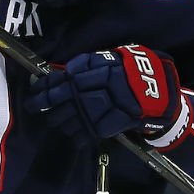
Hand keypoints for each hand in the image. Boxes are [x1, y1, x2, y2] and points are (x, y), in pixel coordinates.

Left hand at [25, 45, 182, 143]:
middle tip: (36, 108)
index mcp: (95, 71)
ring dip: (59, 121)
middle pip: (61, 102)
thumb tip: (62, 73)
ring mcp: (102, 110)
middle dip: (46, 106)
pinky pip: (86, 134)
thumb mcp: (110, 58)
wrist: (159, 92)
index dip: (44, 89)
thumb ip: (85, 64)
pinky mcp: (109, 127)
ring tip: (55, 121)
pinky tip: (73, 134)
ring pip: (70, 119)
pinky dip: (77, 135)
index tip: (33, 93)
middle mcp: (95, 91)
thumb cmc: (131, 71)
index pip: (61, 81)